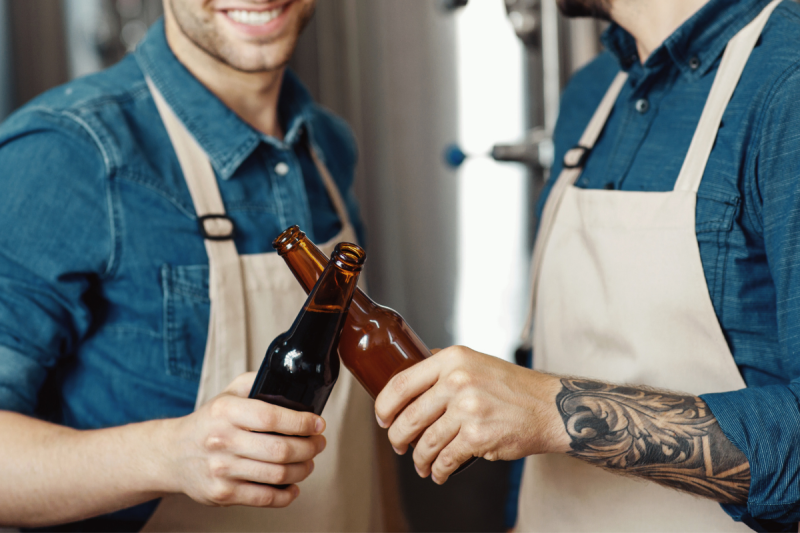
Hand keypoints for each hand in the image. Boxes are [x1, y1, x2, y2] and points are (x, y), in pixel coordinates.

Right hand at [163, 372, 326, 507]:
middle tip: (318, 443)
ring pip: (278, 474)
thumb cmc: (208, 422)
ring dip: (303, 469)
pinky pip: (265, 498)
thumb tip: (289, 382)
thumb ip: (256, 382)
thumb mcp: (227, 393)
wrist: (172, 454)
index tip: (318, 423)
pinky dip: (287, 494)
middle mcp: (222, 440)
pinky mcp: (222, 494)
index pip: (272, 417)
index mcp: (226, 411)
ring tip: (308, 462)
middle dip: (309, 447)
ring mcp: (222, 470)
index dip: (302, 422)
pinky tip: (293, 486)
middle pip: (281, 449)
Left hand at [374, 346, 568, 483]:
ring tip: (421, 464)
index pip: (401, 383)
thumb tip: (412, 366)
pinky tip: (439, 472)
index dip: (383, 406)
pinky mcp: (478, 437)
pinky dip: (438, 470)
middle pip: (407, 417)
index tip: (382, 417)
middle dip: (397, 438)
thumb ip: (444, 363)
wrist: (548, 406)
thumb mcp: (475, 360)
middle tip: (398, 445)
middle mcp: (457, 382)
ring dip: (418, 459)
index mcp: (452, 360)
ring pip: (425, 443)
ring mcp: (467, 410)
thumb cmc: (512, 386)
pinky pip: (446, 459)